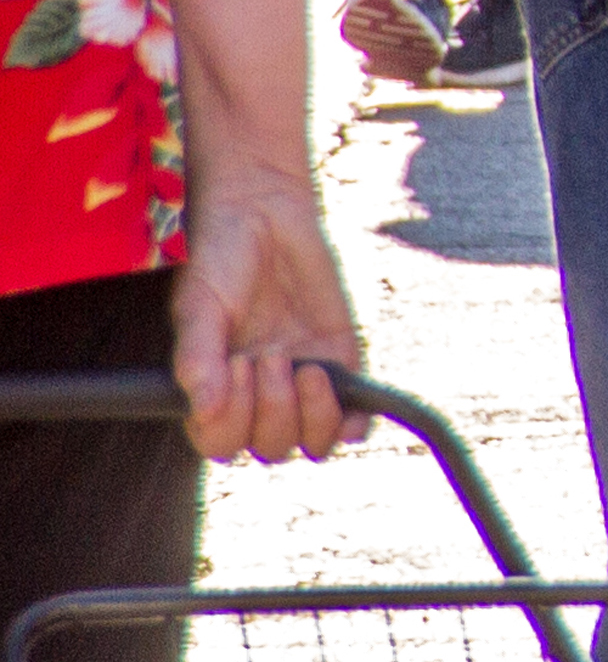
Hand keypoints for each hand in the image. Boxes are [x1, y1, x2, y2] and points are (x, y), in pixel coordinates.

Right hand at [168, 177, 363, 462]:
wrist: (265, 216)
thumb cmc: (220, 262)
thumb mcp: (199, 304)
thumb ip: (198, 355)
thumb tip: (203, 408)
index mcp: (215, 389)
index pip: (220, 442)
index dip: (230, 422)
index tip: (237, 368)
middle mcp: (257, 397)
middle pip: (270, 445)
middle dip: (271, 409)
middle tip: (266, 356)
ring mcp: (301, 385)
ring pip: (313, 441)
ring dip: (311, 414)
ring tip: (304, 366)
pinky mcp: (340, 364)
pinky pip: (354, 419)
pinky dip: (353, 419)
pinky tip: (343, 389)